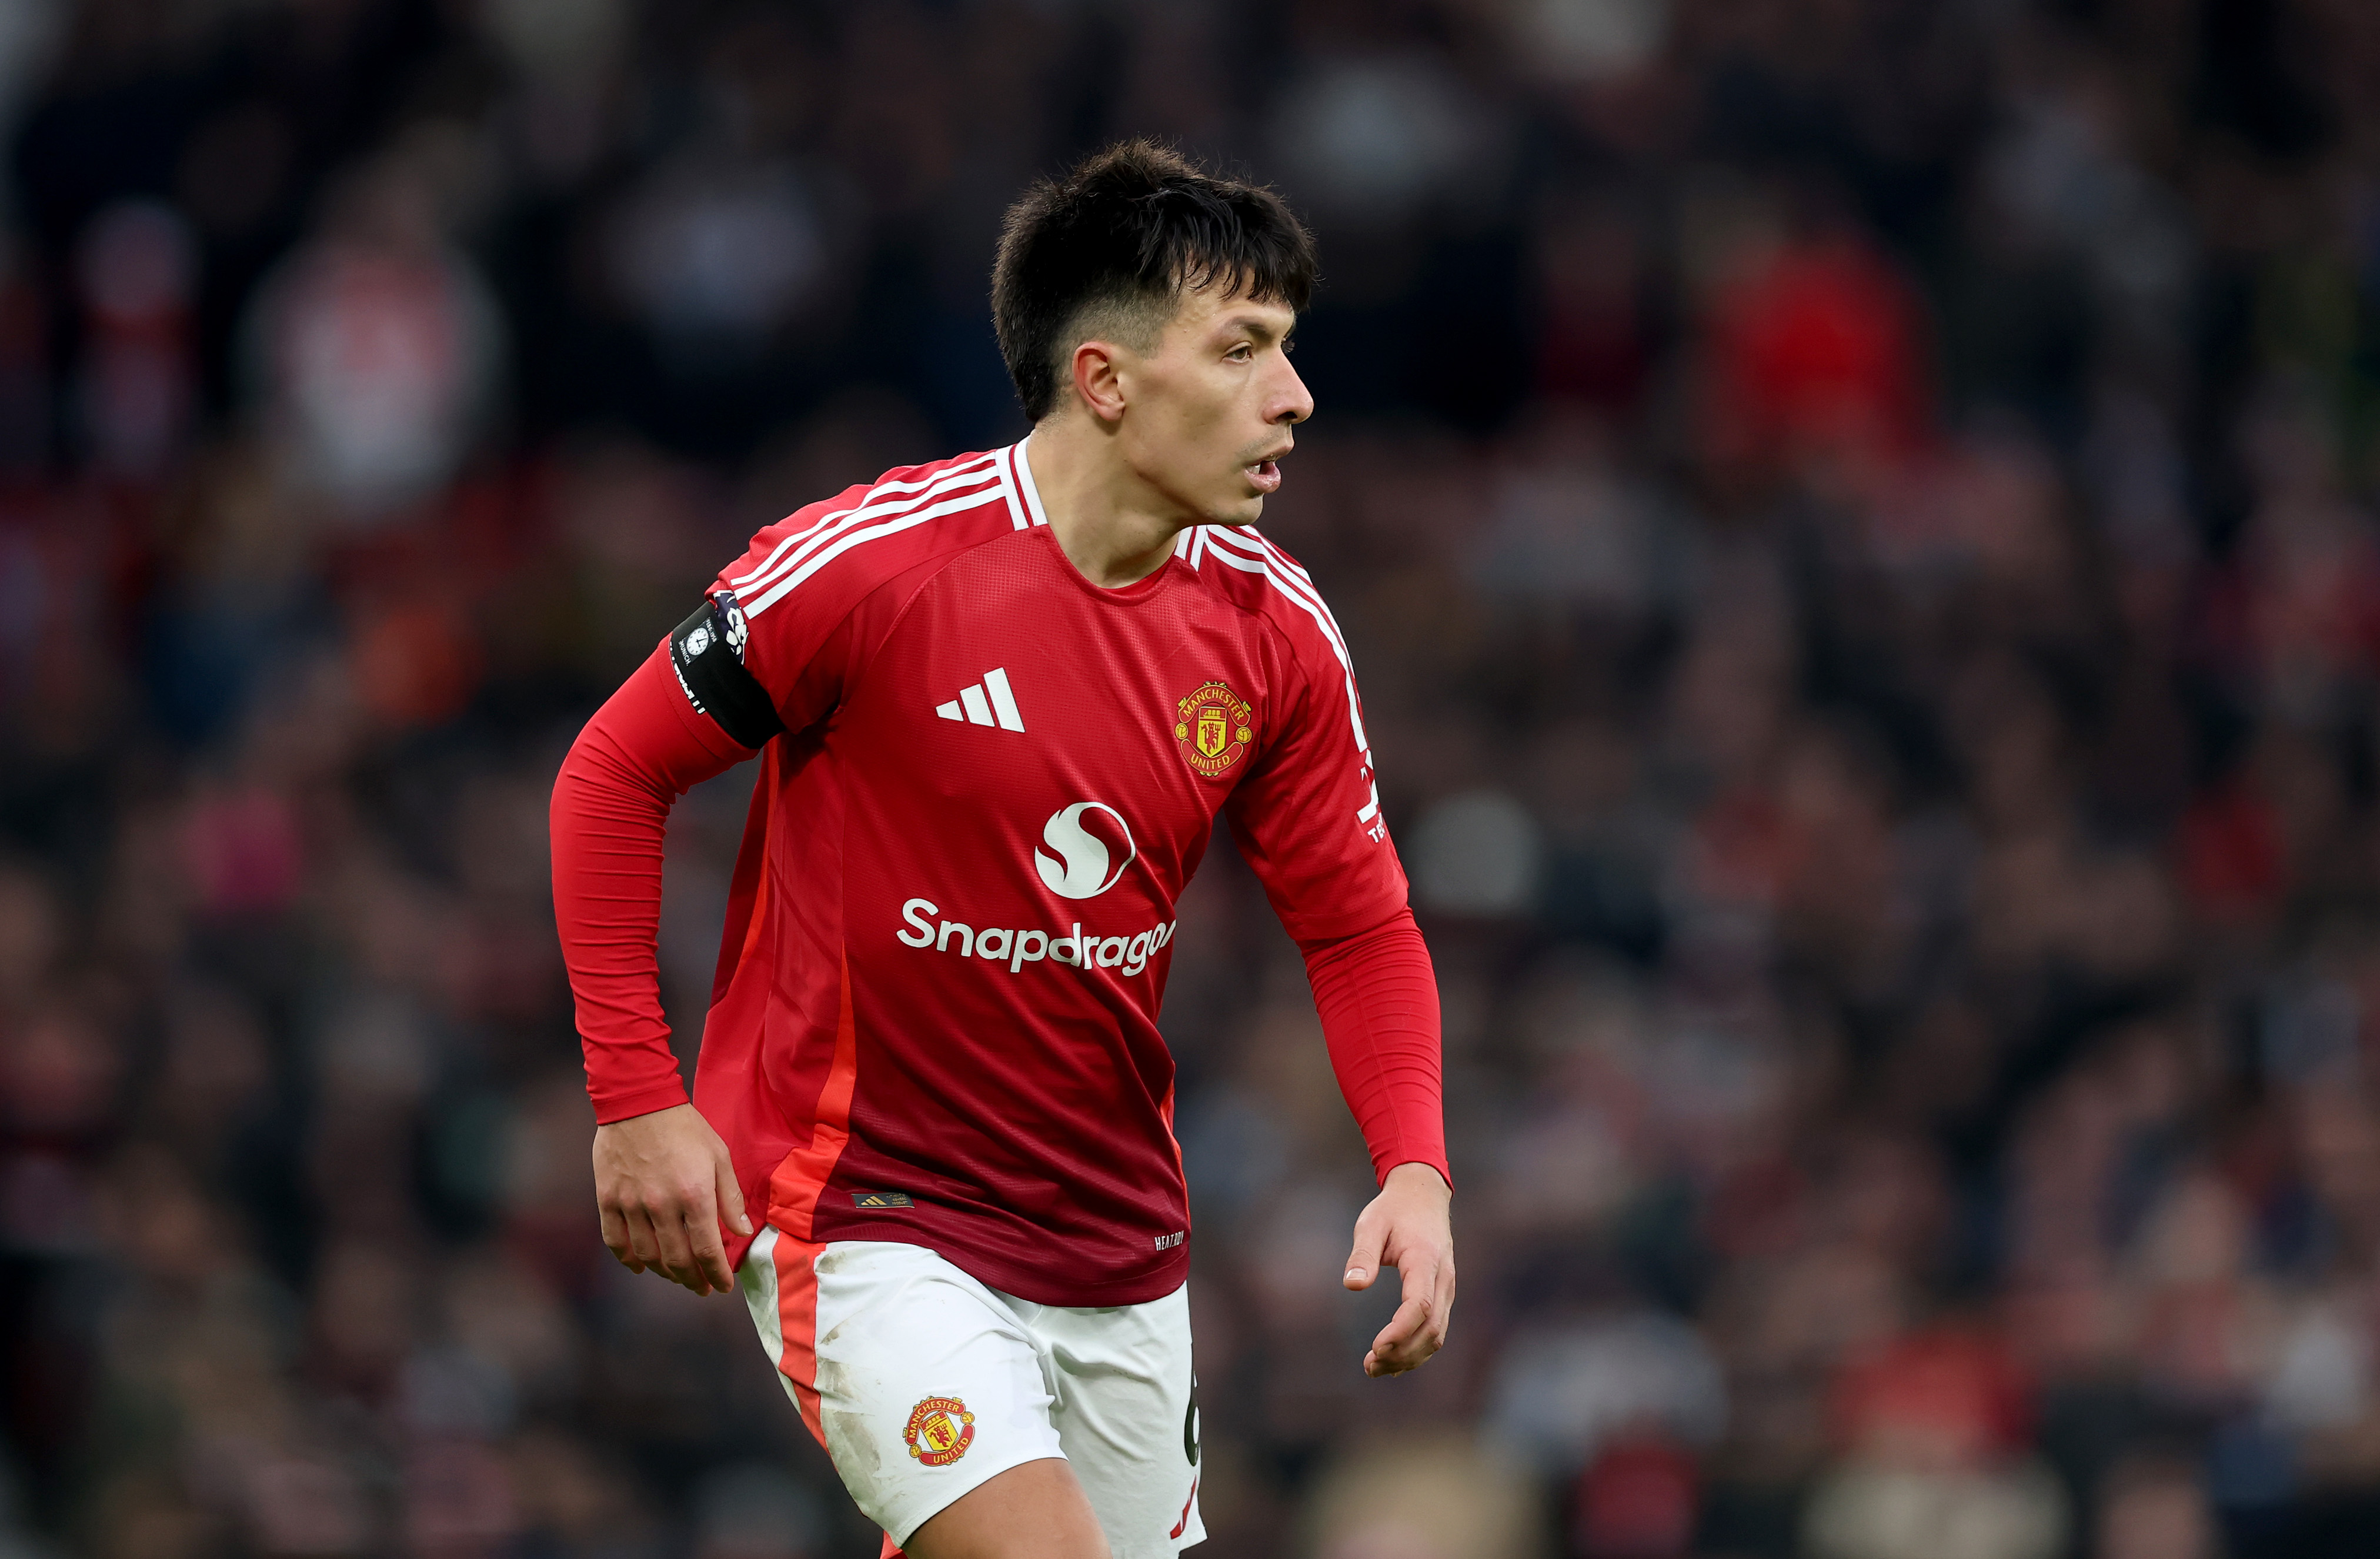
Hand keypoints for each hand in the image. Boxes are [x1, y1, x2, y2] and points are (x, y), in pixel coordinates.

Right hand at [592, 1103, 752, 1294]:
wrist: (639, 1100)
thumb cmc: (685, 1126)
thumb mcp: (719, 1156)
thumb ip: (730, 1197)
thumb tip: (740, 1233)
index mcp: (694, 1195)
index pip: (707, 1251)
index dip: (717, 1275)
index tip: (723, 1286)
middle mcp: (661, 1205)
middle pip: (677, 1260)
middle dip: (693, 1280)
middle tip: (702, 1287)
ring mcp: (631, 1204)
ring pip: (647, 1256)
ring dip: (665, 1273)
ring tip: (678, 1276)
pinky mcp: (608, 1198)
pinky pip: (616, 1241)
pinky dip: (628, 1260)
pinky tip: (641, 1266)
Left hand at [1342, 1161, 1453, 1376]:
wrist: (1423, 1195)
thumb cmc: (1392, 1210)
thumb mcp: (1371, 1224)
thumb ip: (1362, 1255)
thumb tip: (1352, 1286)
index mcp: (1425, 1260)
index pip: (1420, 1306)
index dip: (1400, 1332)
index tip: (1375, 1346)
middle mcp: (1443, 1278)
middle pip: (1431, 1329)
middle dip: (1402, 1353)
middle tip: (1369, 1365)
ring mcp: (1447, 1288)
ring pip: (1437, 1334)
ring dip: (1409, 1357)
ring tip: (1374, 1368)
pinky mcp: (1443, 1294)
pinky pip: (1436, 1329)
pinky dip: (1417, 1350)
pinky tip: (1393, 1361)